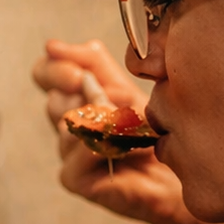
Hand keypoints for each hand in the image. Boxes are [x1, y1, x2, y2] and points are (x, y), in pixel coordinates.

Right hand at [31, 38, 191, 223]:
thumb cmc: (154, 132)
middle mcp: (67, 125)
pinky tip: (128, 148)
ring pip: (68, 125)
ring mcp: (67, 153)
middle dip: (86, 96)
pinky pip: (78, 151)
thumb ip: (92, 62)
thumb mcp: (123, 86)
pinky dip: (105, 145)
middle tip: (114, 101)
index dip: (55, 69)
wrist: (179, 171)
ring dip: (105, 120)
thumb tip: (51, 46)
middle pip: (54, 100)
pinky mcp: (74, 177)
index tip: (79, 73)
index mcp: (76, 98)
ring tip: (134, 128)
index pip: (44, 74)